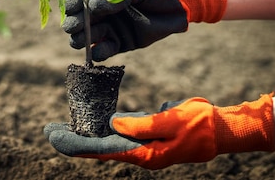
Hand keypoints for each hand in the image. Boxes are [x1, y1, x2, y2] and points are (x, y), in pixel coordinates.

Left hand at [44, 94, 274, 169]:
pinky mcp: (150, 138)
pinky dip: (104, 132)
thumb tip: (113, 124)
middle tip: (50, 132)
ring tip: (64, 129)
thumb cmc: (200, 124)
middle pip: (100, 149)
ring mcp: (145, 147)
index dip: (77, 145)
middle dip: (75, 141)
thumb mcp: (170, 121)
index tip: (55, 138)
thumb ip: (140, 124)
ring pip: (109, 143)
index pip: (102, 151)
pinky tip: (92, 126)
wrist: (224, 129)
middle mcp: (142, 153)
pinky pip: (122, 136)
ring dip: (87, 137)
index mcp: (145, 154)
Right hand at [62, 0, 226, 60]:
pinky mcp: (118, 43)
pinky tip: (98, 51)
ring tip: (86, 38)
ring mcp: (108, 27)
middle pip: (77, 18)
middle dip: (74, 22)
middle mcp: (101, 11)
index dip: (73, 2)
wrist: (180, 7)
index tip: (75, 7)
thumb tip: (94, 5)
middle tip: (76, 26)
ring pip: (85, 36)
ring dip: (81, 38)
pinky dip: (97, 53)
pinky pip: (102, 51)